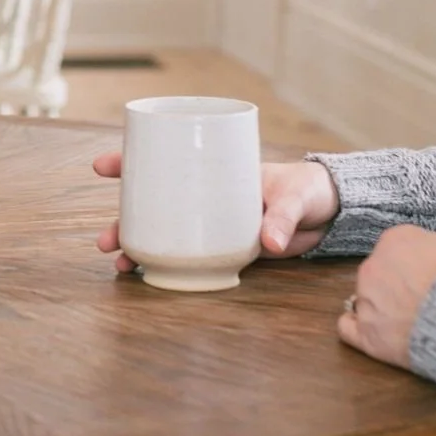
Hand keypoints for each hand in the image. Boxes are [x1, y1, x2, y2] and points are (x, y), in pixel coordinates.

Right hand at [93, 152, 339, 273]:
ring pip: (166, 233)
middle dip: (124, 220)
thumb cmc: (309, 189)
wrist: (331, 211)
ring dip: (139, 248)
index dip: (131, 162)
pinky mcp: (227, 246)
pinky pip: (190, 256)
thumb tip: (270, 243)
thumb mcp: (295, 196)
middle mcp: (206, 194)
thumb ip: (282, 217)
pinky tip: (150, 277)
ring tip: (120, 265)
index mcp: (215, 168)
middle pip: (154, 203)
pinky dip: (168, 265)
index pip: (166, 158)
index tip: (104, 166)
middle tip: (105, 240)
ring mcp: (213, 222)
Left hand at [337, 224, 435, 367]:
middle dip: (396, 286)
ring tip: (407, 323)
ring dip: (381, 309)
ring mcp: (367, 300)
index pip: (396, 249)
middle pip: (379, 274)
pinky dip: (357, 329)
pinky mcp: (368, 334)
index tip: (427, 276)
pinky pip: (347, 329)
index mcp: (396, 240)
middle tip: (421, 301)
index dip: (413, 264)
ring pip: (366, 300)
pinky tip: (372, 332)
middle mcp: (374, 266)